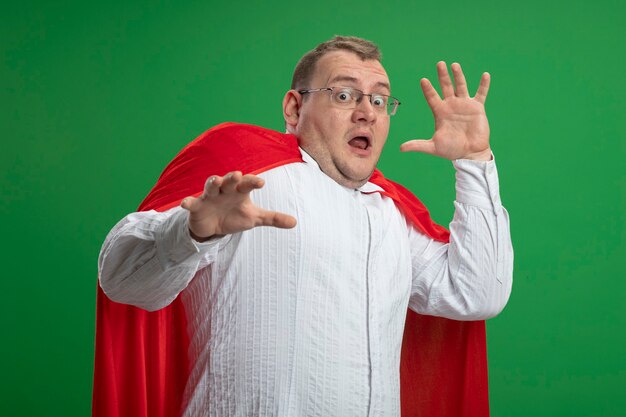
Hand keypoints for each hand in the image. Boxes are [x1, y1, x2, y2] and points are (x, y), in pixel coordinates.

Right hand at [180, 171, 296, 240]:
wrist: (212, 226)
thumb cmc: (234, 216)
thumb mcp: (254, 218)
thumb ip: (273, 218)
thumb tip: (295, 222)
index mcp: (239, 191)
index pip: (247, 183)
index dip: (253, 181)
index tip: (261, 182)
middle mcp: (225, 190)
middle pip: (228, 180)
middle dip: (232, 178)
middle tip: (237, 175)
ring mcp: (209, 197)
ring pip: (210, 186)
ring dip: (212, 183)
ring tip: (215, 181)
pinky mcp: (196, 206)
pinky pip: (191, 202)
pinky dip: (188, 202)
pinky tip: (185, 203)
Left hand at [400, 61, 491, 160]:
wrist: (469, 154)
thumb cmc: (451, 150)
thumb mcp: (433, 146)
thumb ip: (417, 145)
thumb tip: (400, 148)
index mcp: (440, 112)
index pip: (432, 97)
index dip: (428, 89)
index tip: (423, 80)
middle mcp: (451, 105)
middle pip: (445, 87)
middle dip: (442, 76)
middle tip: (439, 64)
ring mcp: (464, 105)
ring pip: (461, 86)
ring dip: (458, 75)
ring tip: (454, 65)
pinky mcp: (477, 108)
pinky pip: (481, 93)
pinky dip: (483, 85)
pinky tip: (485, 75)